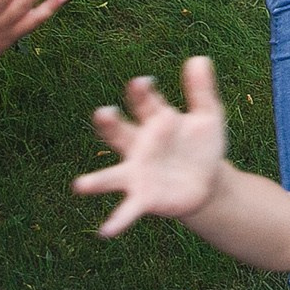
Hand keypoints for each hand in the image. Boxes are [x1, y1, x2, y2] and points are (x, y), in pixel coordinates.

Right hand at [73, 57, 230, 237]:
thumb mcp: (208, 115)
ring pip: (112, 176)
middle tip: (102, 112)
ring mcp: (138, 173)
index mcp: (156, 121)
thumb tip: (199, 57)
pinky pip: (127, 210)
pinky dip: (117, 220)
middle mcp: (140, 146)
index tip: (142, 82)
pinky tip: (105, 231)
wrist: (209, 181)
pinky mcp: (145, 197)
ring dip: (96, 181)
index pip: (145, 103)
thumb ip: (202, 90)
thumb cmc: (202, 144)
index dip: (142, 92)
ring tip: (80, 185)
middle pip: (120, 133)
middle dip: (110, 124)